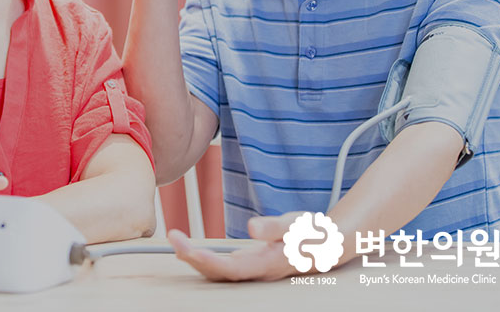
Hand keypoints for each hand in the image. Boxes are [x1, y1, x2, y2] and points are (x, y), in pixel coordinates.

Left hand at [167, 211, 304, 280]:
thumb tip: (252, 227)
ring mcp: (252, 270)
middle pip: (220, 273)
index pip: (232, 268)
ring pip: (219, 272)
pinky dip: (204, 259)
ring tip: (176, 241)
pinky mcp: (249, 264)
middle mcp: (257, 272)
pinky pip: (222, 267)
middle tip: (173, 238)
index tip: (187, 248)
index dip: (207, 261)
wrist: (326, 245)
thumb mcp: (296, 225)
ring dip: (195, 259)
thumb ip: (274, 227)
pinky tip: (190, 250)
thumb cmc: (311, 234)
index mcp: (268, 264)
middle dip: (193, 258)